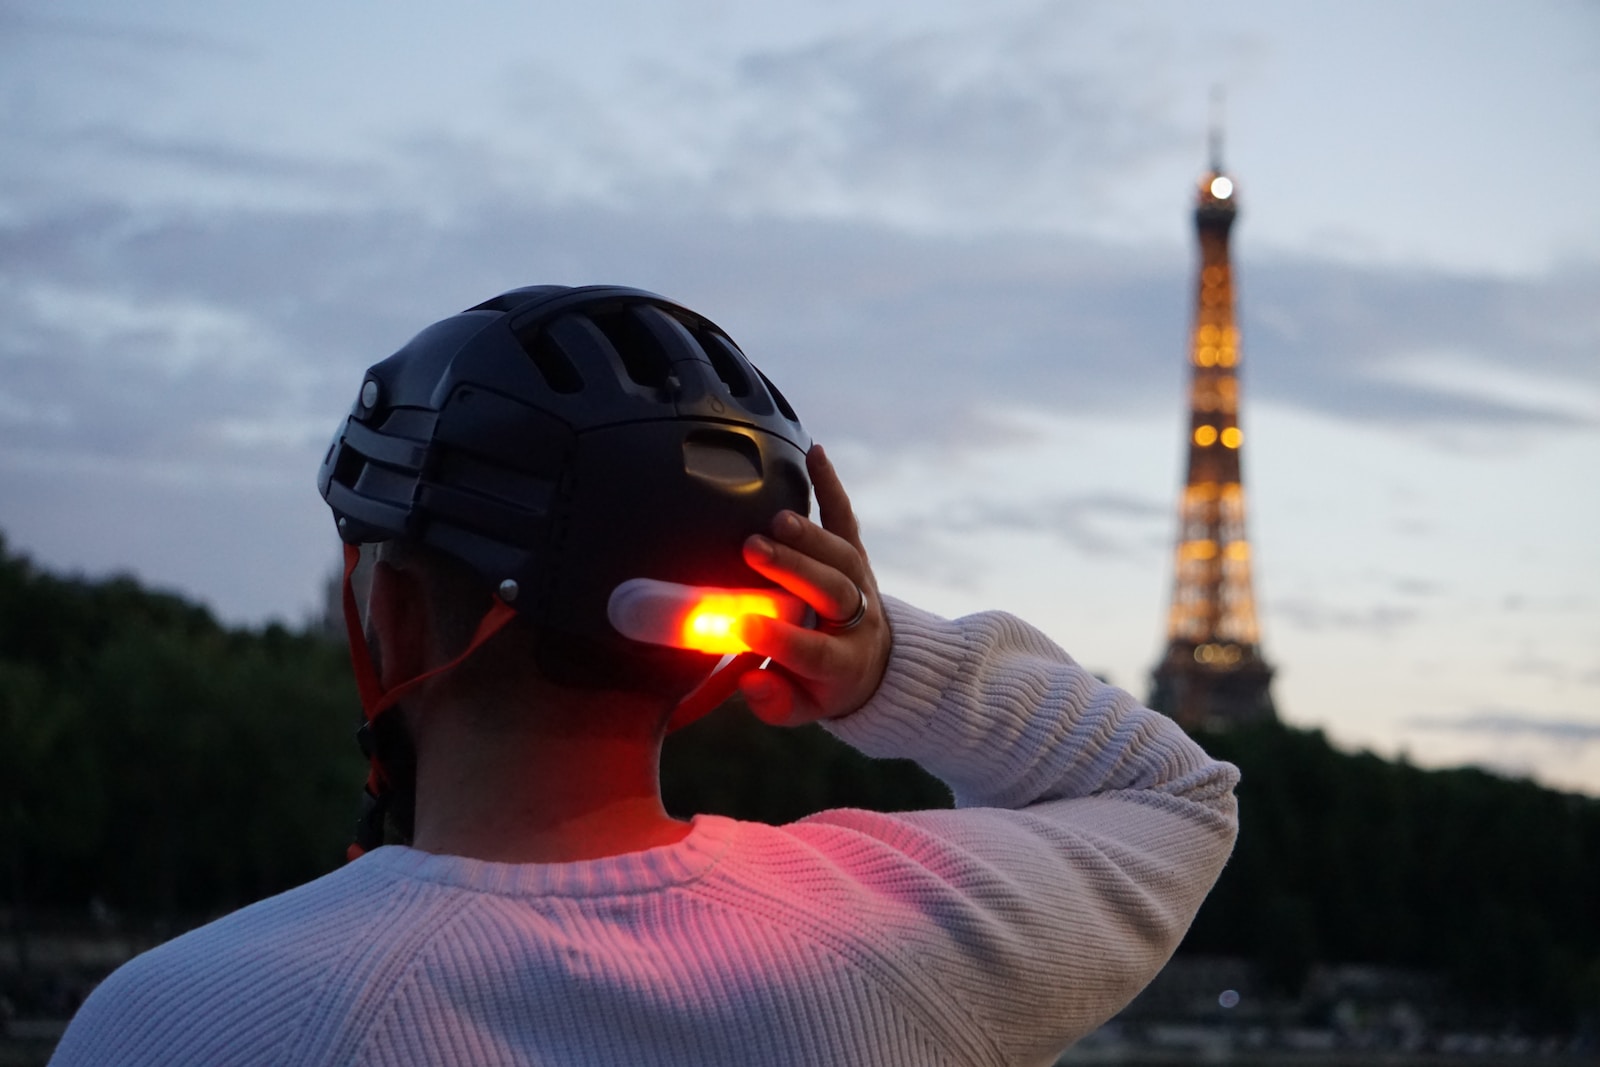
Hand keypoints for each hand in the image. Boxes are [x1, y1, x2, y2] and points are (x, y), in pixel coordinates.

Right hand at [736, 444, 890, 726]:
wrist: (873, 666)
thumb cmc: (821, 686)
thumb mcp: (800, 708)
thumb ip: (773, 702)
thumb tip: (750, 680)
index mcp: (842, 666)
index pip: (812, 652)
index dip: (779, 638)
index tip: (742, 623)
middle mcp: (858, 620)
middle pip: (833, 591)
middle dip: (795, 569)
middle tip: (753, 550)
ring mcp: (860, 583)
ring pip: (842, 554)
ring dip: (809, 535)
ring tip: (775, 520)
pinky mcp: (856, 555)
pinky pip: (846, 517)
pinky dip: (830, 485)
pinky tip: (812, 451)